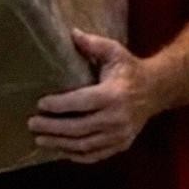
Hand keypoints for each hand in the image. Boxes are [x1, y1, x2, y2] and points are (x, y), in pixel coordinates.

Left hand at [28, 29, 160, 164]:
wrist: (156, 90)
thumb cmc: (129, 69)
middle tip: (32, 124)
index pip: (81, 102)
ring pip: (84, 145)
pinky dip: (76, 155)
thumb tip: (71, 33)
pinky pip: (95, 155)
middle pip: (79, 128)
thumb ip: (93, 44)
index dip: (59, 105)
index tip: (40, 104)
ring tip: (40, 139)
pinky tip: (60, 150)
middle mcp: (117, 118)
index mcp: (114, 94)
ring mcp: (120, 135)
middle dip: (53, 127)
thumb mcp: (114, 52)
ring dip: (60, 144)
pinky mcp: (121, 145)